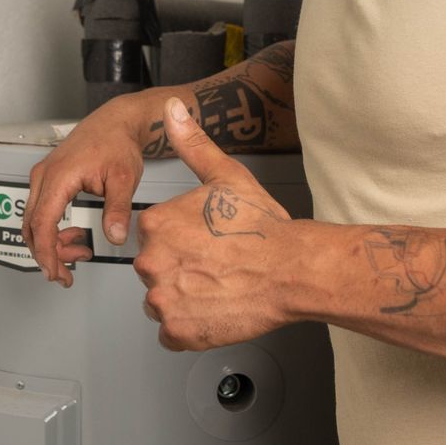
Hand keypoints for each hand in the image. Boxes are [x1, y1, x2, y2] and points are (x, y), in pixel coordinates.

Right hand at [23, 101, 147, 285]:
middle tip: (65, 274)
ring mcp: (43, 178)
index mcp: (59, 177)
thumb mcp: (124, 178)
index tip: (55, 271)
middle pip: (32, 226)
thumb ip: (117, 209)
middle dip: (47, 254)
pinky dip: (54, 230)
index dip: (46, 252)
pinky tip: (75, 237)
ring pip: (34, 221)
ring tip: (79, 252)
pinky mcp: (48, 180)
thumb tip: (114, 236)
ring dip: (52, 243)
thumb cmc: (117, 143)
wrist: (115, 123)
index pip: (42, 223)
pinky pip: (41, 211)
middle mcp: (44, 177)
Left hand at [135, 99, 295, 350]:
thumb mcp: (226, 175)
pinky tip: (214, 309)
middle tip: (216, 266)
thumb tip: (172, 112)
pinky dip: (190, 326)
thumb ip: (192, 144)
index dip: (183, 240)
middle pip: (155, 269)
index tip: (207, 242)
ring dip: (184, 299)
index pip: (155, 237)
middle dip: (180, 270)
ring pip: (161, 301)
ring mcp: (163, 298)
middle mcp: (152, 261)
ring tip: (218, 287)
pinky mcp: (177, 330)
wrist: (293, 269)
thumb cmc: (264, 228)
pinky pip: (172, 332)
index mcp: (157, 224)